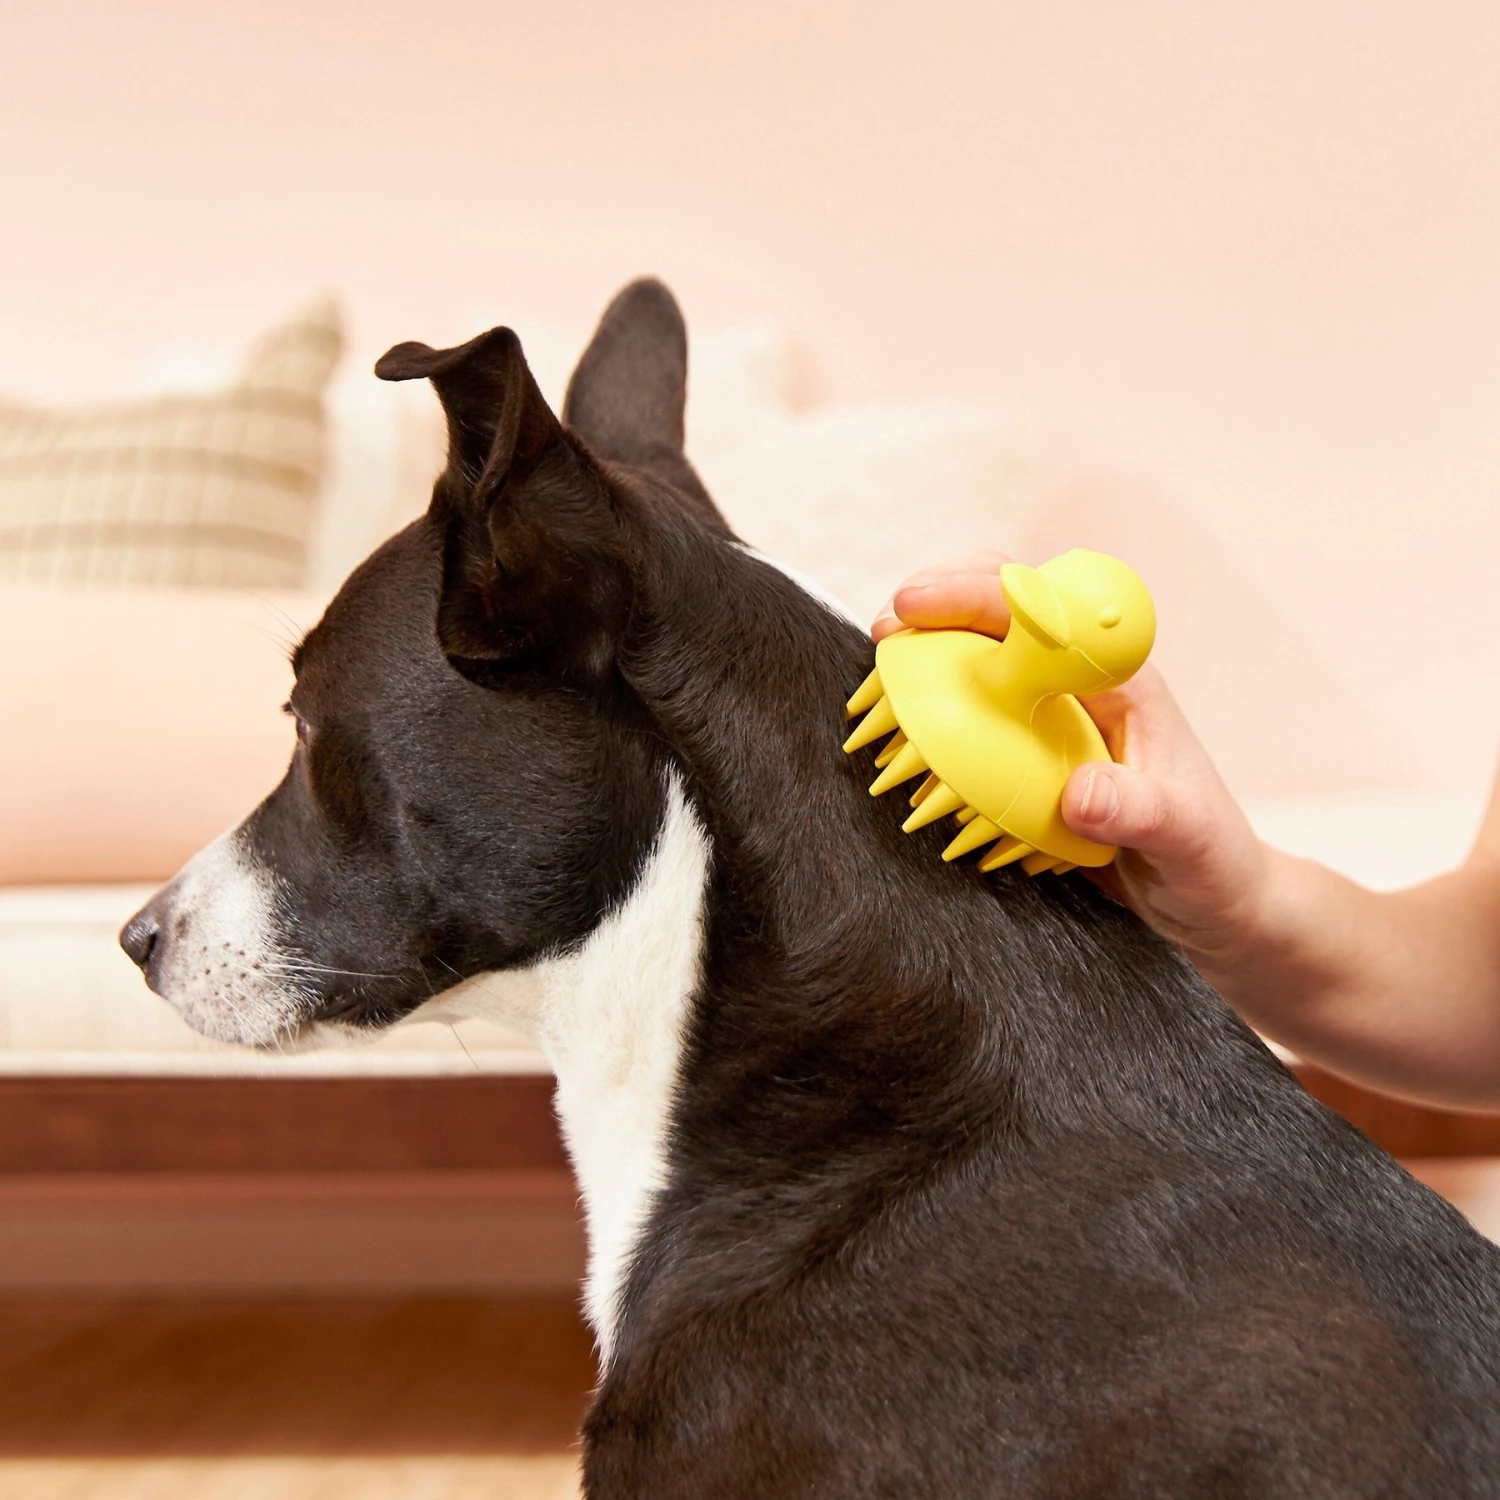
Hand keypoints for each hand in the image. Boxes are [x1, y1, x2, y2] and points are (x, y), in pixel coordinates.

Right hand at [874, 554, 1272, 976]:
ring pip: (983, 646)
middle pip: (1006, 603)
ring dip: (928, 645)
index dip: (977, 595)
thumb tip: (1079, 794)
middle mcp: (1082, 683)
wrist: (1212, 898)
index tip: (914, 610)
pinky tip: (900, 725)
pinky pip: (974, 703)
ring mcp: (1052, 711)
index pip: (1045, 610)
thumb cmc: (1212, 860)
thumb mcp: (1186, 842)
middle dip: (942, 598)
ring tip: (877, 673)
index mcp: (1122, 680)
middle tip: (884, 633)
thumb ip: (1140, 813)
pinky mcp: (1030, 746)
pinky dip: (932, 700)